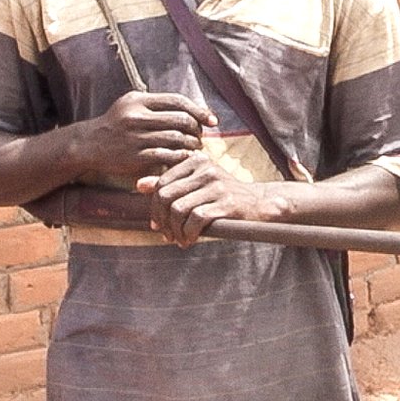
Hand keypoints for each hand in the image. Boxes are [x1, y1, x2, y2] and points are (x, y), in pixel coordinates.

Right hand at [71, 91, 214, 177]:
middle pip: (181, 120)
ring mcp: (135, 137)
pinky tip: (186, 159)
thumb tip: (192, 108)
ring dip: (192, 145)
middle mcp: (136, 116)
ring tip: (195, 148)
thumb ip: (157, 104)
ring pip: (177, 139)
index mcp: (138, 100)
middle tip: (201, 137)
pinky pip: (167, 156)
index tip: (212, 121)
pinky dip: (181, 158)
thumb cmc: (117, 124)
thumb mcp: (131, 104)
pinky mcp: (135, 157)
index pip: (178, 101)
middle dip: (197, 130)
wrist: (88, 144)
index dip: (199, 111)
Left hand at [137, 153, 278, 246]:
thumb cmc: (224, 196)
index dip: (155, 207)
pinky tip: (191, 240)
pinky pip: (196, 219)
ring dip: (174, 230)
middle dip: (162, 220)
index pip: (162, 183)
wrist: (260, 203)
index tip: (158, 224)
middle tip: (166, 235)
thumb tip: (140, 185)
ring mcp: (217, 185)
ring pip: (178, 209)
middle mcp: (206, 169)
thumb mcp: (197, 185)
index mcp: (196, 161)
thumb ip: (170, 183)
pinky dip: (189, 233)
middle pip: (166, 196)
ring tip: (179, 239)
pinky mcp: (227, 202)